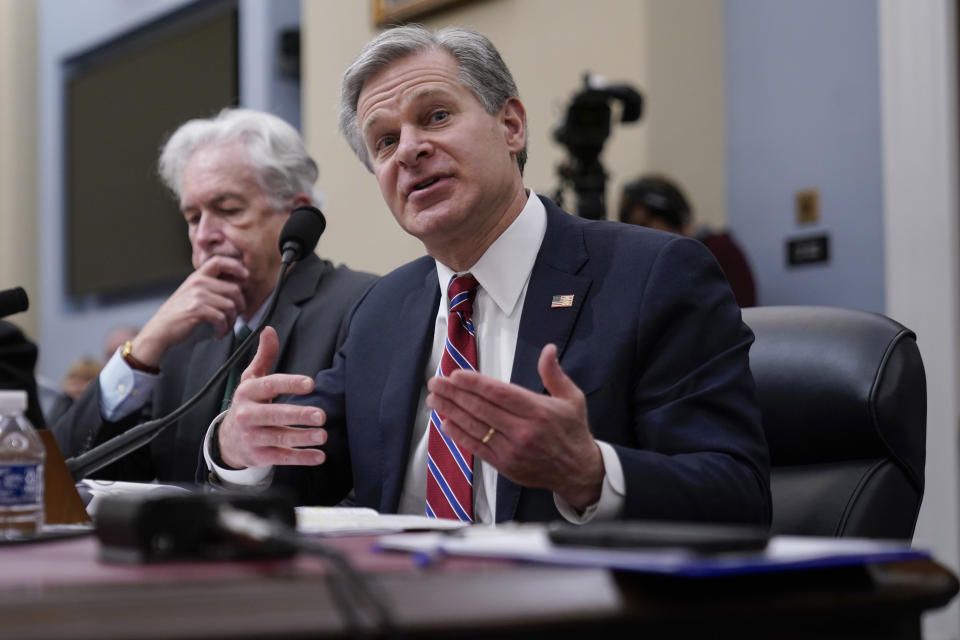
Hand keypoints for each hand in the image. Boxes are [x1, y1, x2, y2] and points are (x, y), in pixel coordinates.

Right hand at [129, 256, 249, 366]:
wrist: (160, 329)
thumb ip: (209, 287)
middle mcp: (198, 283)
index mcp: (197, 277)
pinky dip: (224, 328)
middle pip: (234, 288)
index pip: (219, 261)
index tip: (245, 275)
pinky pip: (222, 318)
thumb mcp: (191, 293)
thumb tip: (235, 288)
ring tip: (226, 326)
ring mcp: (197, 295)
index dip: (236, 266)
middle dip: (240, 305)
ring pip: (231, 305)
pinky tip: (219, 332)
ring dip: (232, 320)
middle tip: (236, 315)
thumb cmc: (178, 313)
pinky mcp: (198, 310)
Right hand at [218, 327, 328, 468]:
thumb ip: (264, 356)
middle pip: (275, 414)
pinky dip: (301, 458)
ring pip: (280, 437)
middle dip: (298, 415)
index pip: (270, 385)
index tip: (310, 383)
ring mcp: (252, 437)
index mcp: (248, 393)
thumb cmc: (247, 404)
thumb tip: (269, 330)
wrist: (227, 440)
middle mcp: (247, 415)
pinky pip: (282, 457)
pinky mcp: (259, 456)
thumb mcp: (252, 380)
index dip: (290, 383)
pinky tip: (318, 456)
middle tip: (321, 415)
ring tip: (322, 435)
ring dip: (302, 438)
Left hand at [426, 343, 604, 510]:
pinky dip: (459, 435)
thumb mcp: (572, 398)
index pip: (499, 393)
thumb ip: (555, 374)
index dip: (474, 383)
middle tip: (435, 382)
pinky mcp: (504, 465)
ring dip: (451, 412)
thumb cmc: (572, 431)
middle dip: (454, 394)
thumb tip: (548, 349)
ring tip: (434, 399)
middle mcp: (523, 430)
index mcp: (538, 411)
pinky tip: (445, 423)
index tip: (455, 374)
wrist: (578, 472)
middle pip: (481, 408)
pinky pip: (476, 448)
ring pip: (474, 427)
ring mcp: (512, 450)